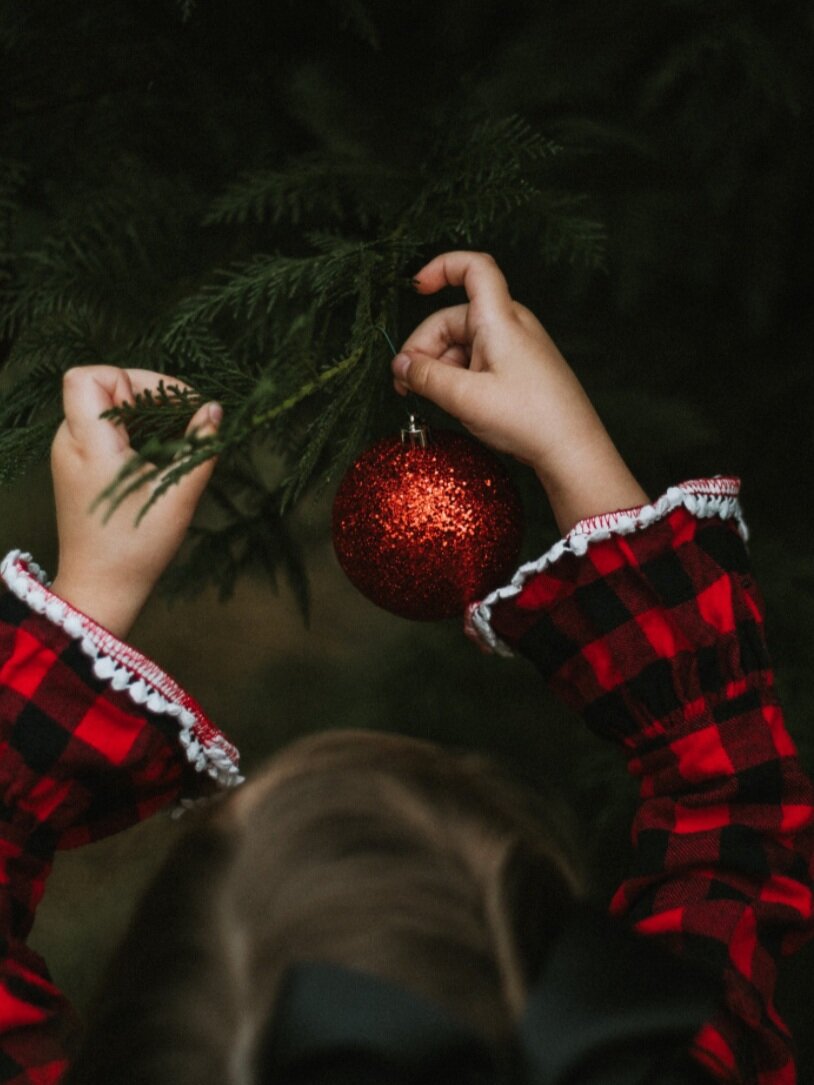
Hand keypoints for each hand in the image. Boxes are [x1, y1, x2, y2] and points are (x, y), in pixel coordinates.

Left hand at [50, 366, 220, 637]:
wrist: (101, 591)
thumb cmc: (136, 548)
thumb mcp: (177, 496)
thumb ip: (199, 448)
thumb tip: (215, 410)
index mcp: (88, 445)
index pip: (88, 377)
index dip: (131, 379)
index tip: (169, 405)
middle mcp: (71, 443)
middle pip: (102, 387)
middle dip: (148, 395)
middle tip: (186, 419)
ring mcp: (72, 455)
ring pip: (105, 407)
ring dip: (144, 414)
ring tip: (177, 440)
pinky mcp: (79, 468)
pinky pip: (104, 430)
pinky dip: (134, 432)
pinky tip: (160, 456)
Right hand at [392, 251, 648, 533]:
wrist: (572, 449)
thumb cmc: (528, 419)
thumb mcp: (465, 398)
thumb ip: (426, 377)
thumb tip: (400, 365)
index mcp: (499, 319)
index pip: (474, 269)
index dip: (442, 267)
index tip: (416, 287)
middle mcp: (510, 326)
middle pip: (454, 320)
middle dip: (424, 347)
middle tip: (405, 385)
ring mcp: (515, 348)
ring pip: (462, 345)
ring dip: (439, 368)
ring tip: (429, 400)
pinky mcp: (518, 370)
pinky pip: (478, 362)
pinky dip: (458, 378)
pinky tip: (454, 404)